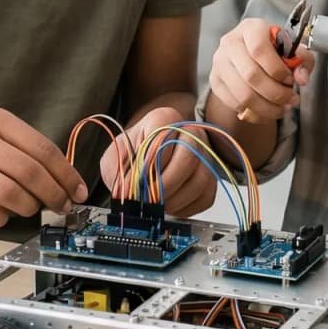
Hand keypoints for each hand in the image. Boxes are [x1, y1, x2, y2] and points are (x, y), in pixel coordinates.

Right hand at [0, 107, 86, 228]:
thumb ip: (21, 148)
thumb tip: (62, 179)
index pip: (43, 149)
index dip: (66, 174)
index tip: (78, 191)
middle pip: (30, 173)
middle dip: (54, 195)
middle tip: (62, 207)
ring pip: (10, 195)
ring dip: (28, 208)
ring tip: (29, 209)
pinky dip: (1, 219)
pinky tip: (2, 214)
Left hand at [100, 105, 218, 217]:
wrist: (148, 157)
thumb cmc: (134, 154)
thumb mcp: (117, 155)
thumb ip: (117, 169)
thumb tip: (127, 192)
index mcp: (164, 119)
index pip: (164, 138)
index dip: (150, 164)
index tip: (137, 181)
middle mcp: (190, 133)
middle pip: (188, 158)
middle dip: (165, 184)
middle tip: (148, 199)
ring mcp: (204, 156)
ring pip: (199, 180)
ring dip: (174, 200)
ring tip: (155, 206)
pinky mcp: (210, 179)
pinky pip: (204, 198)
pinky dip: (184, 209)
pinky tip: (168, 206)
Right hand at [209, 16, 308, 123]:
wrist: (249, 54)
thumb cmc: (272, 50)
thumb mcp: (293, 50)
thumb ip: (302, 61)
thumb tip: (302, 78)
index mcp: (251, 28)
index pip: (259, 49)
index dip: (277, 69)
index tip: (291, 80)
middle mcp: (231, 42)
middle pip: (251, 75)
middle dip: (276, 93)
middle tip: (291, 99)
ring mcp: (220, 62)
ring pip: (243, 95)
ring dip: (267, 107)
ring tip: (282, 108)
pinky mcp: (215, 81)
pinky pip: (236, 104)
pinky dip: (256, 113)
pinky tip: (268, 111)